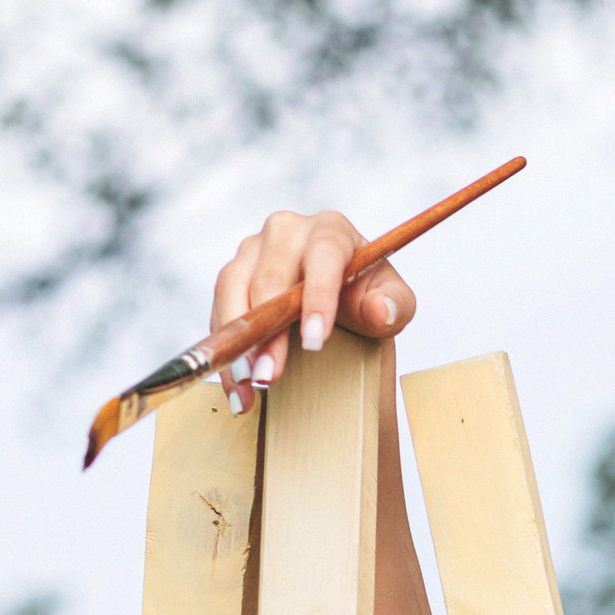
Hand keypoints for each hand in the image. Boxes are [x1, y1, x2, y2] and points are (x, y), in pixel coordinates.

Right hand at [210, 210, 417, 410]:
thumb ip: (396, 306)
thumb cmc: (366, 296)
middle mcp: (286, 231)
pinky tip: (233, 384)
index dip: (317, 299)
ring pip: (233, 289)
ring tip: (247, 383)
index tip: (314, 343)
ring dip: (236, 341)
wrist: (339, 300)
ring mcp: (253, 251)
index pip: (323, 257)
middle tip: (270, 376)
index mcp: (330, 230)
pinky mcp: (232, 275)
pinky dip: (223, 348)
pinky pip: (218, 309)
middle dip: (268, 333)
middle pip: (270, 278)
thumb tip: (382, 310)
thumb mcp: (393, 303)